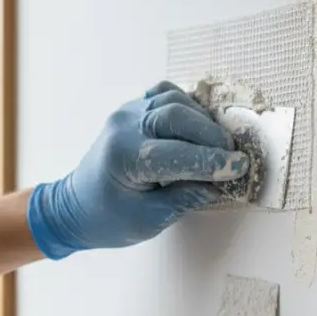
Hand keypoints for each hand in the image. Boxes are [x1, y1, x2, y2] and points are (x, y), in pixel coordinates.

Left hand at [26, 82, 248, 258]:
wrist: (77, 207)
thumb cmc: (109, 219)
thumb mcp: (148, 220)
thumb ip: (185, 198)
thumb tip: (221, 184)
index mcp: (123, 157)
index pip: (176, 154)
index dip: (211, 162)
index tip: (239, 169)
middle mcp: (124, 126)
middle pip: (176, 116)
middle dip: (211, 137)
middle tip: (233, 157)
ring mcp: (128, 112)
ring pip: (174, 100)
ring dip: (202, 121)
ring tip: (220, 145)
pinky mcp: (134, 108)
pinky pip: (166, 95)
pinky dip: (188, 106)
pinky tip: (200, 126)